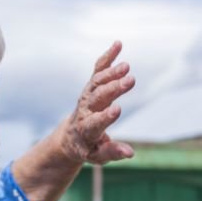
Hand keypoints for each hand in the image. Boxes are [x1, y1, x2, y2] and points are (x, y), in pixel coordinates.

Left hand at [61, 41, 135, 164]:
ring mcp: (87, 96)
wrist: (70, 136)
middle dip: (113, 89)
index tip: (117, 109)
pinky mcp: (91, 86)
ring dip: (111, 73)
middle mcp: (85, 110)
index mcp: (86, 130)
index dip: (105, 117)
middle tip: (130, 80)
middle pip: (97, 98)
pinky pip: (97, 70)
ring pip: (97, 82)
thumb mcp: (97, 156)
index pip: (95, 122)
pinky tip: (118, 44)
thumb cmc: (87, 147)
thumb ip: (112, 152)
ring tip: (126, 66)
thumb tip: (131, 153)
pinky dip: (107, 57)